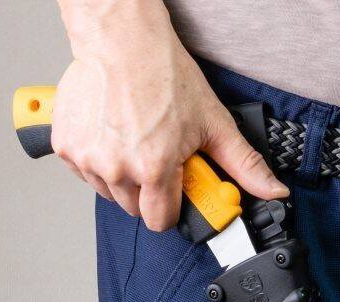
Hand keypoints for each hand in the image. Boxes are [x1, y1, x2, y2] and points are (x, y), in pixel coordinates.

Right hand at [52, 0, 288, 230]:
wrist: (123, 42)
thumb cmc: (165, 76)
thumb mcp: (214, 123)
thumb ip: (244, 165)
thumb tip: (273, 191)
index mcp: (154, 167)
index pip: (160, 221)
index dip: (173, 208)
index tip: (176, 193)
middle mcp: (117, 167)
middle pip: (135, 208)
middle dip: (150, 190)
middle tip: (158, 157)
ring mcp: (87, 158)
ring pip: (110, 193)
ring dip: (124, 177)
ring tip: (136, 142)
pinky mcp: (66, 147)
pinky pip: (86, 173)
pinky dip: (100, 162)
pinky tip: (114, 136)